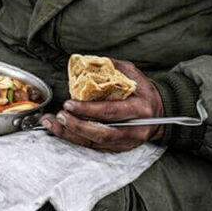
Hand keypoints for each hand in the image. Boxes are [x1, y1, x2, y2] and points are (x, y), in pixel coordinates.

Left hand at [39, 60, 164, 152]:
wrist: (159, 113)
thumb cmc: (142, 90)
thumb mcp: (132, 73)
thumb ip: (111, 67)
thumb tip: (86, 62)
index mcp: (139, 109)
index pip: (110, 112)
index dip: (88, 110)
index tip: (69, 104)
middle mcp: (134, 129)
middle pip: (101, 133)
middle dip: (76, 126)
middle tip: (59, 116)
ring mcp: (127, 142)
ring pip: (96, 143)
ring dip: (71, 135)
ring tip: (52, 124)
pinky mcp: (119, 148)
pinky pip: (95, 147)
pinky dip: (76, 140)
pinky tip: (61, 131)